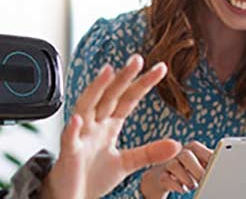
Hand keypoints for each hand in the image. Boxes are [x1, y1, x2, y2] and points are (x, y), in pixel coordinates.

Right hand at [40, 54, 179, 198]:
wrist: (71, 196)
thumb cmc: (93, 176)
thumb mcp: (127, 163)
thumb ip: (149, 152)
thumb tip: (176, 144)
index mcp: (109, 125)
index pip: (128, 99)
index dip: (142, 84)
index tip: (160, 69)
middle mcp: (94, 125)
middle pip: (109, 96)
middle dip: (122, 77)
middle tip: (137, 59)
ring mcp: (81, 136)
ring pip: (87, 106)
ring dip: (96, 89)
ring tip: (108, 72)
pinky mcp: (69, 153)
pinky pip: (69, 138)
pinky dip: (73, 128)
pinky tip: (79, 119)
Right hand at [140, 141, 213, 197]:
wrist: (169, 178)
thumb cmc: (193, 170)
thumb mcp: (205, 164)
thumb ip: (212, 162)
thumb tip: (224, 167)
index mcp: (192, 149)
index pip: (197, 147)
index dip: (206, 156)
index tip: (216, 165)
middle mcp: (179, 155)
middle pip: (185, 155)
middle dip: (196, 168)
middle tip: (205, 179)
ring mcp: (169, 165)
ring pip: (173, 165)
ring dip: (185, 178)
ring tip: (193, 186)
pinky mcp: (163, 177)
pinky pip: (165, 179)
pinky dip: (175, 185)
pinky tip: (183, 189)